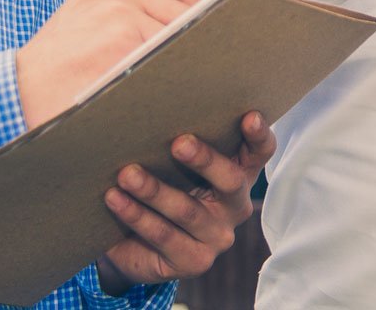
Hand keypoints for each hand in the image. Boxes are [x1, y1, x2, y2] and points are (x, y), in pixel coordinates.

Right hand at [15, 0, 198, 129]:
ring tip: (162, 81)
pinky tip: (156, 91)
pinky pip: (171, 61)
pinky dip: (170, 78)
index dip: (190, 6)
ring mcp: (126, 19)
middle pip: (189, 10)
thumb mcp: (86, 15)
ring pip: (183, 38)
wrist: (18, 92)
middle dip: (188, 39)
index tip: (188, 28)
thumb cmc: (54, 63)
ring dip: (178, 62)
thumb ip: (129, 7)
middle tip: (177, 64)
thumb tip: (183, 18)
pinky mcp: (128, 48)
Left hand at [95, 110, 276, 292]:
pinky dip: (136, 215)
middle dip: (205, 159)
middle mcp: (235, 207)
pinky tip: (116, 199)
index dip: (259, 135)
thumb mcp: (176, 168)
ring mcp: (218, 237)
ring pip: (187, 210)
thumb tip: (157, 114)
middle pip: (230, 180)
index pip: (259, 153)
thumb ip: (183, 147)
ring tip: (127, 174)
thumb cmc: (162, 189)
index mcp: (239, 176)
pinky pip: (163, 235)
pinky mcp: (194, 261)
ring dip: (154, 190)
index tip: (249, 116)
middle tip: (178, 143)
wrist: (134, 245)